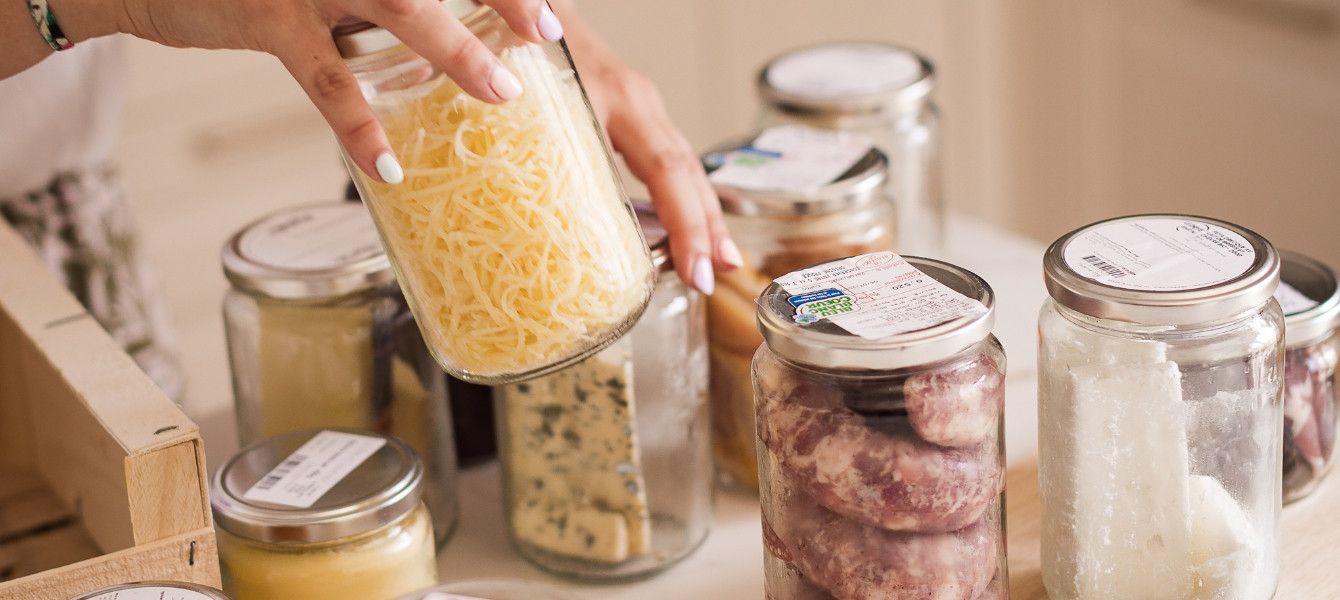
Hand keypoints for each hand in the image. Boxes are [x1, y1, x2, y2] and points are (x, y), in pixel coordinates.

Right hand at [44, 0, 561, 183]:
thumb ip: (382, 3)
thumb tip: (449, 45)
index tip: (546, 10)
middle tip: (546, 31)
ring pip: (395, 4)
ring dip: (453, 48)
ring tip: (501, 93)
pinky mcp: (265, 17)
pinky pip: (323, 79)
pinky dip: (358, 127)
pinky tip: (386, 166)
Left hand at [550, 0, 740, 294]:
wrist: (524, 8)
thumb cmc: (522, 43)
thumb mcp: (528, 102)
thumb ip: (533, 154)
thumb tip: (526, 226)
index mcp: (618, 101)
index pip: (668, 171)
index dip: (687, 225)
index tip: (697, 269)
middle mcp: (639, 103)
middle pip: (687, 173)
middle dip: (707, 229)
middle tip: (717, 276)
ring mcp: (639, 107)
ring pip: (682, 167)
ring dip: (701, 217)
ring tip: (715, 262)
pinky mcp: (629, 112)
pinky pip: (666, 159)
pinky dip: (679, 197)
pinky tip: (685, 229)